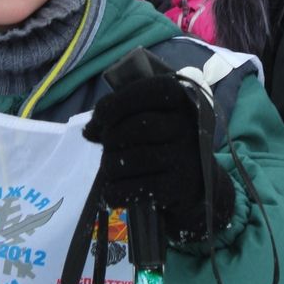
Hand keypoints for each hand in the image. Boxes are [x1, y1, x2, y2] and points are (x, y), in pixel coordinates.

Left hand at [83, 75, 233, 240]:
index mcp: (182, 99)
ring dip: (110, 165)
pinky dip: (116, 191)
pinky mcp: (180, 187)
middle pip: (138, 126)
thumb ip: (118, 116)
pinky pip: (137, 189)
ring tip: (110, 168)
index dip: (116, 103)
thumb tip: (89, 131)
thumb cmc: (163, 141)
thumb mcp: (149, 117)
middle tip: (106, 147)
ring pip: (135, 158)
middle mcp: (189, 126)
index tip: (99, 118)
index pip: (147, 92)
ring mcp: (187, 157)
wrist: (195, 182)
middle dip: (111, 138)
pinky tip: (113, 190)